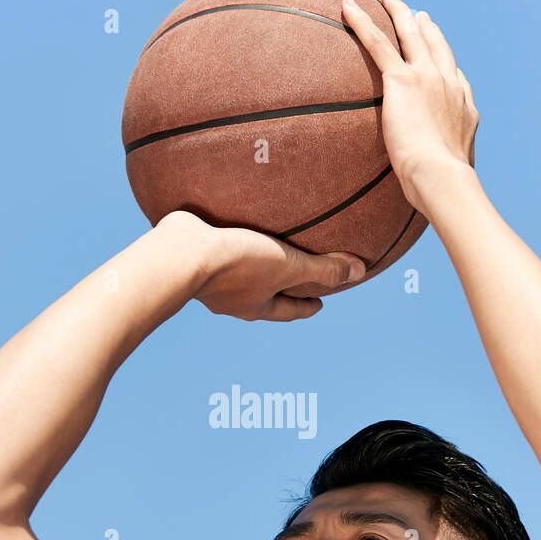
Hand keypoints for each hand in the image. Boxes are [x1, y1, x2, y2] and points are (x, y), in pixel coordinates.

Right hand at [154, 210, 366, 321]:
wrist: (180, 255)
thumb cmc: (235, 264)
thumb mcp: (286, 265)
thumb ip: (321, 268)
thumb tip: (360, 271)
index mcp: (257, 306)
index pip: (291, 310)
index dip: (308, 306)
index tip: (321, 303)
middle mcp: (233, 299)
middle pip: (265, 295)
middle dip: (282, 288)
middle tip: (297, 278)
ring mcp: (211, 282)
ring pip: (241, 277)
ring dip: (255, 268)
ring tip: (264, 252)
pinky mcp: (195, 258)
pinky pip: (219, 254)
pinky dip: (230, 246)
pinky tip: (230, 229)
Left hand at [340, 0, 478, 218]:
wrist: (442, 179)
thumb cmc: (445, 190)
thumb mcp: (450, 178)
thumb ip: (441, 173)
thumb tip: (434, 192)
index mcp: (464, 106)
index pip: (455, 76)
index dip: (446, 61)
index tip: (439, 52)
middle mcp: (450, 84)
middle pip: (437, 46)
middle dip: (426, 28)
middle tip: (418, 14)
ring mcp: (428, 78)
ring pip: (410, 35)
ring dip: (398, 13)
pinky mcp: (402, 80)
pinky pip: (378, 42)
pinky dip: (362, 21)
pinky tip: (347, 6)